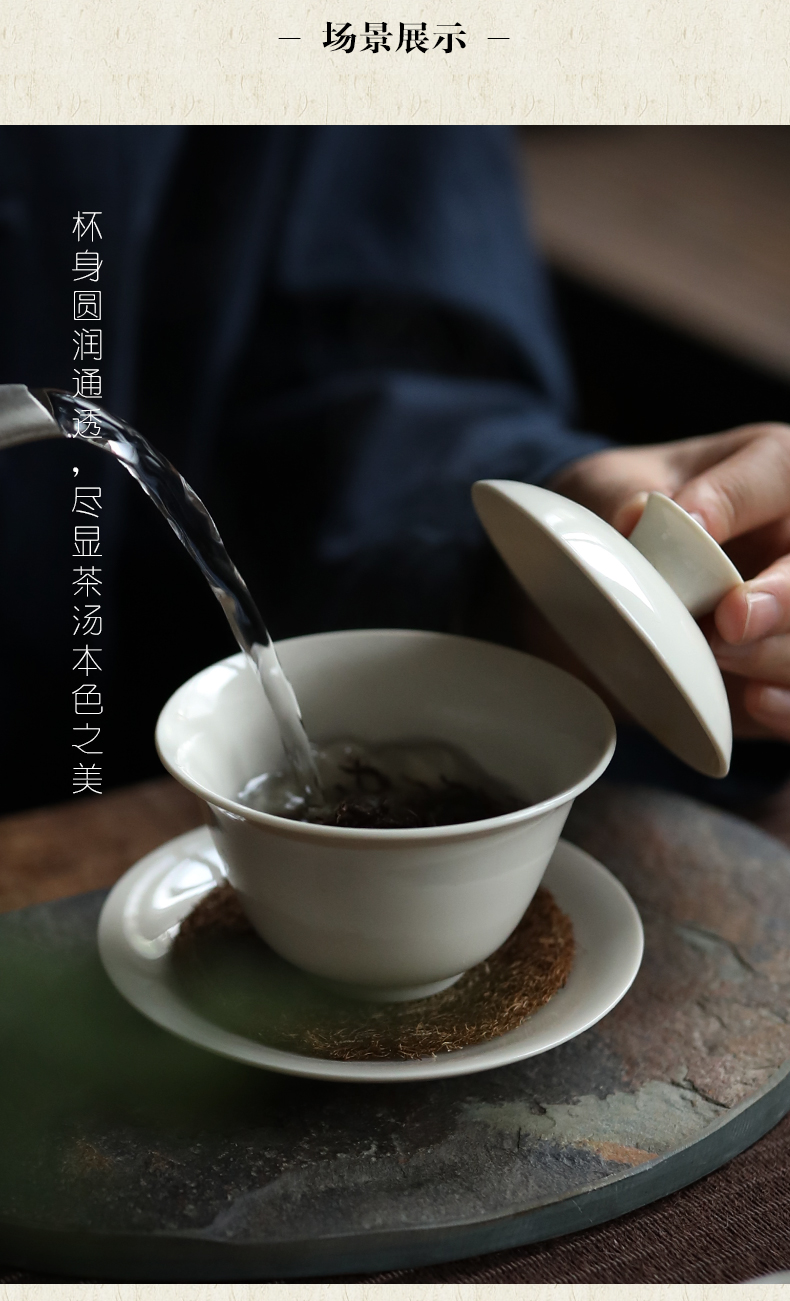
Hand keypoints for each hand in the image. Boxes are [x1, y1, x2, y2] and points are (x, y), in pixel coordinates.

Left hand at [550, 423, 789, 740]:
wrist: (601, 585)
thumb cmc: (620, 521)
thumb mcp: (607, 491)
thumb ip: (621, 499)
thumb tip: (635, 519)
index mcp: (769, 472)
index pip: (777, 470)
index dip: (738, 500)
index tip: (693, 524)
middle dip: (783, 599)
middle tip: (731, 620)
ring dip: (775, 655)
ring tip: (718, 658)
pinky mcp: (784, 669)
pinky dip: (787, 704)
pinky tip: (754, 700)